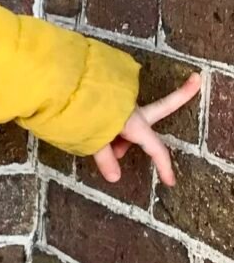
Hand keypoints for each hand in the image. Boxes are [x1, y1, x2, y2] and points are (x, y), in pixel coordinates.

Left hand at [92, 72, 201, 186]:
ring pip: (127, 124)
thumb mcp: (94, 139)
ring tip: (92, 140)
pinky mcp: (107, 98)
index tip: (170, 182)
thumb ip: (105, 158)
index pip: (155, 148)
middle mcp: (132, 110)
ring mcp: (121, 102)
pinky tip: (88, 129)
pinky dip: (108, 127)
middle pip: (162, 107)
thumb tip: (115, 178)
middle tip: (195, 80)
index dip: (163, 166)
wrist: (67, 86)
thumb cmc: (82, 112)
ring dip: (118, 135)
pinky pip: (114, 117)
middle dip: (180, 95)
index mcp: (134, 123)